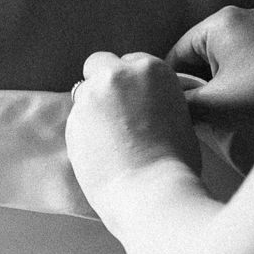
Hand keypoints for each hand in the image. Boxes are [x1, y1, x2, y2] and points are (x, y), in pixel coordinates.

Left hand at [67, 52, 202, 212]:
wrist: (150, 192)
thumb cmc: (175, 163)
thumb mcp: (181, 118)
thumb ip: (160, 102)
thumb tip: (150, 108)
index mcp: (151, 69)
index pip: (132, 62)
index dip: (133, 82)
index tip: (136, 100)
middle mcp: (117, 75)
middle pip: (101, 64)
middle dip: (105, 82)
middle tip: (117, 113)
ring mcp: (90, 97)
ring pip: (85, 94)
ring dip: (93, 109)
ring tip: (110, 140)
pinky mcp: (71, 123)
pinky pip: (77, 121)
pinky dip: (85, 133)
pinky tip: (100, 154)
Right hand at [168, 7, 253, 172]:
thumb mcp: (212, 109)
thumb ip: (179, 104)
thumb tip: (165, 105)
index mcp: (224, 22)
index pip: (178, 54)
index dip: (173, 87)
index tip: (174, 112)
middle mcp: (248, 19)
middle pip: (203, 59)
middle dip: (200, 89)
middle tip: (201, 119)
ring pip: (227, 66)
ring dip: (222, 92)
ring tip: (226, 119)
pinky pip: (250, 69)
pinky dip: (243, 90)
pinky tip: (247, 113)